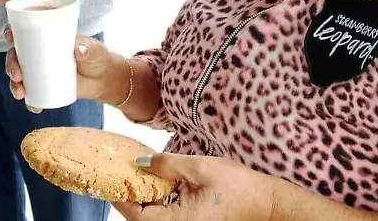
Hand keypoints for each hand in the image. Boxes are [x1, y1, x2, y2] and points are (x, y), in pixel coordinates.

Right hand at [4, 29, 125, 112]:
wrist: (104, 79)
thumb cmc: (98, 57)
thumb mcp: (94, 49)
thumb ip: (88, 48)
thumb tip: (78, 48)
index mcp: (46, 38)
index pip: (24, 33)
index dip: (12, 32)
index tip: (9, 36)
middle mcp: (38, 55)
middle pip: (16, 56)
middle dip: (10, 65)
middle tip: (17, 76)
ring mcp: (40, 72)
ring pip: (19, 77)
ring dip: (14, 85)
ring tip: (20, 93)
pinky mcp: (45, 88)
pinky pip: (32, 95)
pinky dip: (30, 101)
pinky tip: (34, 106)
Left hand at [114, 154, 274, 220]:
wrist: (269, 204)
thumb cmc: (240, 188)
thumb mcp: (200, 168)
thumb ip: (168, 165)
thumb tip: (142, 162)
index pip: (136, 215)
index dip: (120, 197)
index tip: (109, 179)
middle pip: (143, 218)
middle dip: (130, 196)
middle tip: (119, 172)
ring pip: (154, 218)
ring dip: (143, 199)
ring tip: (136, 174)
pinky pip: (167, 217)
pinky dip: (158, 202)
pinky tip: (158, 184)